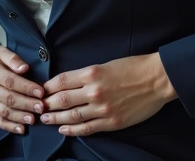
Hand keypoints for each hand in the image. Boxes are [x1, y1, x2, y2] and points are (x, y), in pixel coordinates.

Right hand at [0, 39, 46, 134]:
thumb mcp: (3, 52)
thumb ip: (13, 59)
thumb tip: (24, 68)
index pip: (10, 81)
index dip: (26, 88)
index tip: (41, 92)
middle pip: (8, 98)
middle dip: (26, 104)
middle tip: (41, 107)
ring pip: (4, 111)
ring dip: (20, 116)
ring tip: (33, 119)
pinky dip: (10, 126)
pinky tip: (22, 129)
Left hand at [40, 53, 176, 136]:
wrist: (158, 79)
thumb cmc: (134, 68)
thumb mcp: (106, 64)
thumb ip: (86, 75)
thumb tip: (68, 83)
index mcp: (92, 73)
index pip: (60, 81)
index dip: (47, 88)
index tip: (39, 91)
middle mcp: (94, 91)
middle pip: (62, 100)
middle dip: (46, 104)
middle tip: (36, 107)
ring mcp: (103, 108)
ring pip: (71, 116)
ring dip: (55, 119)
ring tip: (45, 119)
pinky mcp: (112, 121)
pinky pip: (87, 128)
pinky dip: (73, 130)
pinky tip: (63, 129)